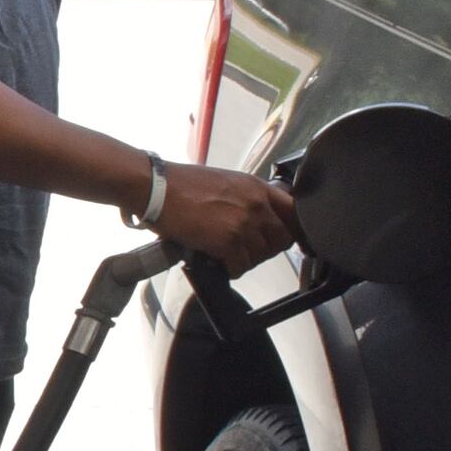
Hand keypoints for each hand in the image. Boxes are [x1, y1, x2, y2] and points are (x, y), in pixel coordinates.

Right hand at [155, 163, 298, 269]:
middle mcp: (256, 205)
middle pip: (282, 238)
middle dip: (268, 248)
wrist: (157, 188)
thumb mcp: (224, 181)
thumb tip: (250, 216)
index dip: (293, 228)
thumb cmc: (180, 183)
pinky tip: (221, 264)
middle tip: (250, 251)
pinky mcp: (227, 242)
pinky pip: (241, 266)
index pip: (294, 211)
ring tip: (230, 257)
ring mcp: (243, 224)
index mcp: (256, 187)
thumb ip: (244, 197)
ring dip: (247, 260)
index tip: (288, 237)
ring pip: (261, 255)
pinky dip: (232, 269)